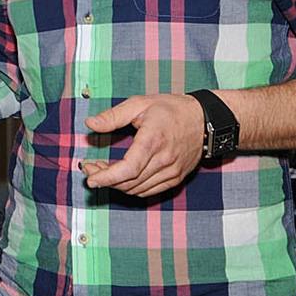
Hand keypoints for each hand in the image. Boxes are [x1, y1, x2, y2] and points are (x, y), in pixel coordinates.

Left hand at [82, 93, 204, 197]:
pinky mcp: (175, 178)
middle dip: (104, 179)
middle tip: (89, 168)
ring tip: (102, 170)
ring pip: (137, 189)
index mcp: (153, 140)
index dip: (106, 177)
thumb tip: (90, 124)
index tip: (90, 177)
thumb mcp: (140, 104)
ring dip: (116, 185)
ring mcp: (171, 172)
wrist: (206, 120)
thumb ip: (113, 116)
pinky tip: (120, 176)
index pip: (128, 169)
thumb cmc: (172, 109)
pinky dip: (131, 188)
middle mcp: (164, 160)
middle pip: (129, 182)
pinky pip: (148, 191)